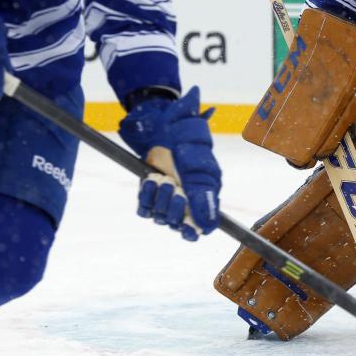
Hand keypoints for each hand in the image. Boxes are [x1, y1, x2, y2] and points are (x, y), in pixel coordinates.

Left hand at [119, 86, 220, 239]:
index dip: (193, 229)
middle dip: (173, 209)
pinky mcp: (150, 195)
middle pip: (179, 224)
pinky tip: (148, 181)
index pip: (202, 225)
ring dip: (157, 199)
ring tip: (158, 178)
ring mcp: (168, 197)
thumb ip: (203, 195)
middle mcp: (188, 199)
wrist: (164, 126)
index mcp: (206, 193)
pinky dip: (145, 198)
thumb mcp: (198, 166)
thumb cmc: (186, 141)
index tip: (186, 224)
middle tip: (171, 187)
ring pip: (161, 217)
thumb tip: (209, 226)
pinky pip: (145, 210)